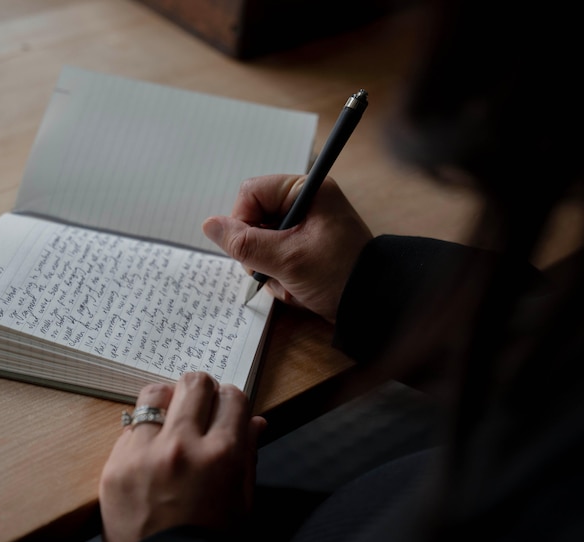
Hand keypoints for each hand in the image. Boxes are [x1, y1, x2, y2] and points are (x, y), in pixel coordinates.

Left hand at [99, 373, 265, 541]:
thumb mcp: (242, 502)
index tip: (226, 408)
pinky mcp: (114, 466)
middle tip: (200, 406)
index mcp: (221, 455)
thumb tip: (256, 421)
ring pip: (154, 393)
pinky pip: (129, 428)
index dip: (231, 400)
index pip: (232, 396)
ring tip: (170, 420)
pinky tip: (149, 452)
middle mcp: (182, 445)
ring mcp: (143, 453)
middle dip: (202, 390)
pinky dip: (143, 433)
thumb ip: (248, 454)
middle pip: (193, 383)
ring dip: (167, 402)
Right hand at [203, 174, 371, 322]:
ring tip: (292, 285)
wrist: (374, 307)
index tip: (249, 249)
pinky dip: (280, 278)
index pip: (251, 193)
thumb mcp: (288, 260)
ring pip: (260, 244)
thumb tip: (209, 226)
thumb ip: (245, 243)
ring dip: (269, 270)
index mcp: (307, 192)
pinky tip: (297, 290)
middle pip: (253, 220)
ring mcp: (304, 229)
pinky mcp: (304, 250)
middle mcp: (305, 205)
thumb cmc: (340, 276)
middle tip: (275, 271)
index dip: (242, 220)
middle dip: (258, 253)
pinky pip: (273, 259)